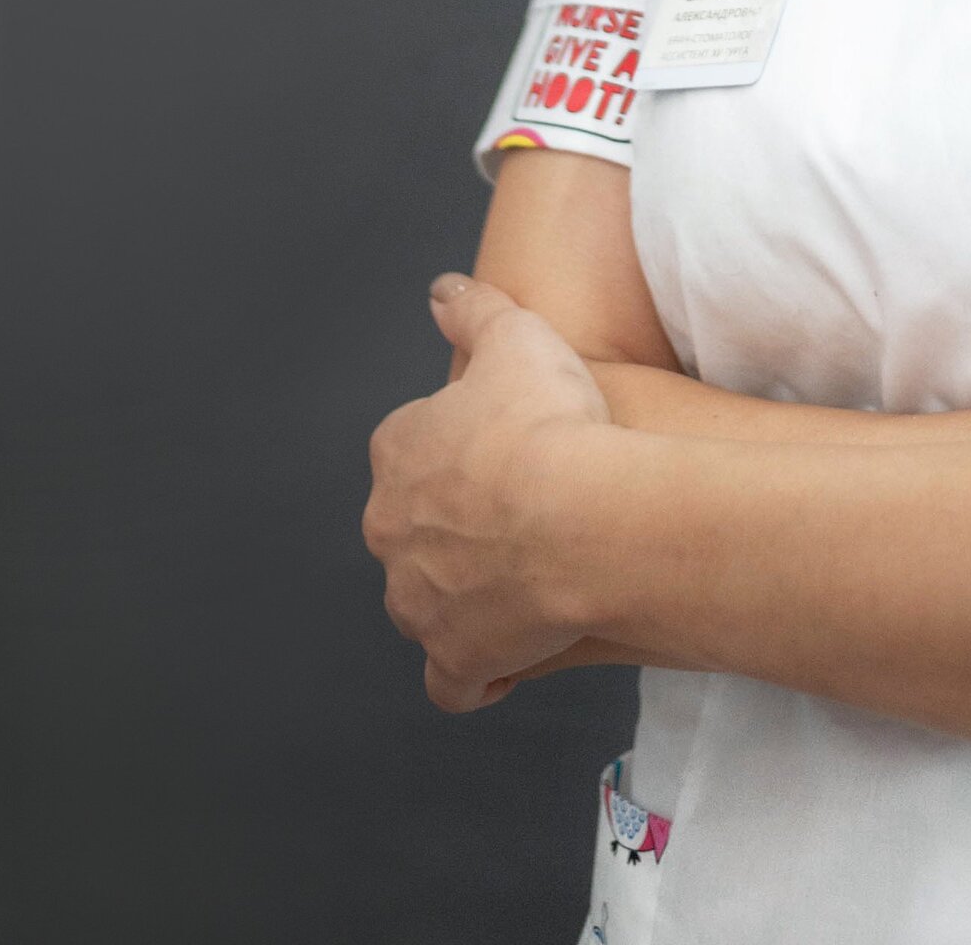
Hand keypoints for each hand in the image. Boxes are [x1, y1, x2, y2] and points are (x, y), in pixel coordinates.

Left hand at [363, 272, 616, 711]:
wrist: (578, 519)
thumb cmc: (548, 422)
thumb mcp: (517, 335)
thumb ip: (474, 308)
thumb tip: (441, 289)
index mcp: (399, 453)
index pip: (407, 446)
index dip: (453, 446)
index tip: (495, 447)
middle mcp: (392, 531)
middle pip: (409, 527)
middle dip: (447, 524)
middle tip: (512, 513)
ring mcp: (419, 601)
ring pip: (423, 601)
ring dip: (456, 594)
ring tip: (516, 581)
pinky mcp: (455, 658)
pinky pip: (451, 680)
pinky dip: (469, 675)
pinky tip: (502, 664)